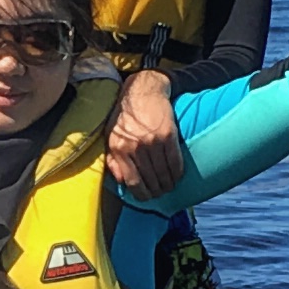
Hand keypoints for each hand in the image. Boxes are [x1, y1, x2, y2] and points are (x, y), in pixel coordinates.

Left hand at [105, 67, 182, 193]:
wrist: (143, 91)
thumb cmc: (124, 116)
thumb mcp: (110, 137)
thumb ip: (113, 161)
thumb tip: (121, 182)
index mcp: (119, 149)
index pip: (132, 182)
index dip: (142, 194)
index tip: (147, 197)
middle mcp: (135, 147)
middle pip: (150, 180)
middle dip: (157, 191)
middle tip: (161, 193)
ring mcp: (152, 141)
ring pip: (164, 174)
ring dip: (168, 184)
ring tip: (169, 186)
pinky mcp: (168, 135)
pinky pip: (175, 161)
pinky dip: (177, 172)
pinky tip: (177, 176)